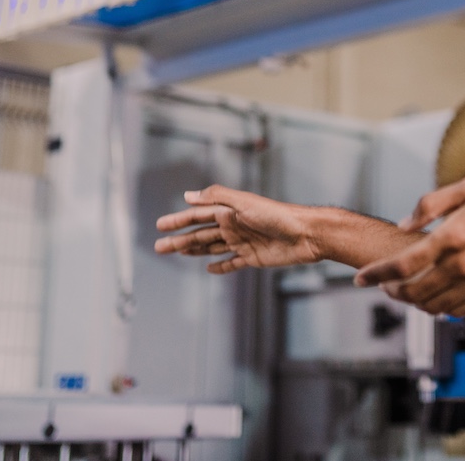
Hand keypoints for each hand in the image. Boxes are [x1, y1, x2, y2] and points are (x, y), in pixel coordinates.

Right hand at [154, 185, 322, 274]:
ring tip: (177, 252)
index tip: (159, 226)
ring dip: (194, 251)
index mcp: (229, 212)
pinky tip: (210, 269)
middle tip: (159, 247)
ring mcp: (243, 242)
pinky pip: (232, 263)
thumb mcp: (244, 203)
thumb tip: (188, 196)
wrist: (305, 234)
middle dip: (179, 240)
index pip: (197, 216)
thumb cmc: (276, 215)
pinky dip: (221, 266)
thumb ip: (216, 198)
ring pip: (212, 248)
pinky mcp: (253, 257)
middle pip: (200, 235)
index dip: (178, 221)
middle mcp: (233, 226)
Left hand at [355, 170, 464, 315]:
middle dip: (393, 291)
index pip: (403, 265)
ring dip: (416, 302)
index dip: (377, 273)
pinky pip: (461, 310)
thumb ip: (433, 205)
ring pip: (436, 306)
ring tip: (407, 291)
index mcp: (454, 237)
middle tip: (383, 285)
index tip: (361, 278)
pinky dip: (443, 307)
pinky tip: (439, 295)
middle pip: (415, 292)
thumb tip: (407, 223)